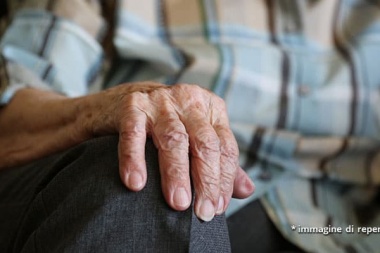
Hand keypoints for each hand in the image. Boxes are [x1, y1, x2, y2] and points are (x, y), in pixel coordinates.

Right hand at [89, 82, 254, 220]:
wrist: (126, 103)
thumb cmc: (168, 126)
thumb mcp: (197, 137)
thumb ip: (220, 162)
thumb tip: (247, 190)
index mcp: (211, 108)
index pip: (225, 147)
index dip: (224, 179)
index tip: (218, 208)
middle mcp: (189, 100)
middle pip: (204, 143)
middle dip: (206, 180)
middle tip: (202, 212)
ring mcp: (160, 101)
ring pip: (174, 139)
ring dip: (177, 174)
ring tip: (178, 203)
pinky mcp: (132, 105)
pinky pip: (134, 133)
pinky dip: (135, 159)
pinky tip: (136, 183)